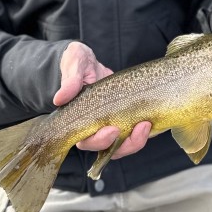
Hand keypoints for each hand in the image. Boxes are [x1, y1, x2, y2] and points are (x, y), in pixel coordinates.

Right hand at [54, 43, 151, 160]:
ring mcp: (111, 123)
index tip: (112, 129)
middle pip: (109, 149)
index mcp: (78, 121)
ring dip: (137, 140)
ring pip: (124, 145)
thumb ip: (70, 80)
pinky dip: (144, 131)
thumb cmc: (77, 64)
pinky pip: (135, 132)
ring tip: (147, 123)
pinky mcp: (125, 118)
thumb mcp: (73, 64)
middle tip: (140, 126)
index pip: (87, 141)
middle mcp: (95, 127)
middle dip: (125, 144)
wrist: (90, 62)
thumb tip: (60, 98)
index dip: (100, 141)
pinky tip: (151, 120)